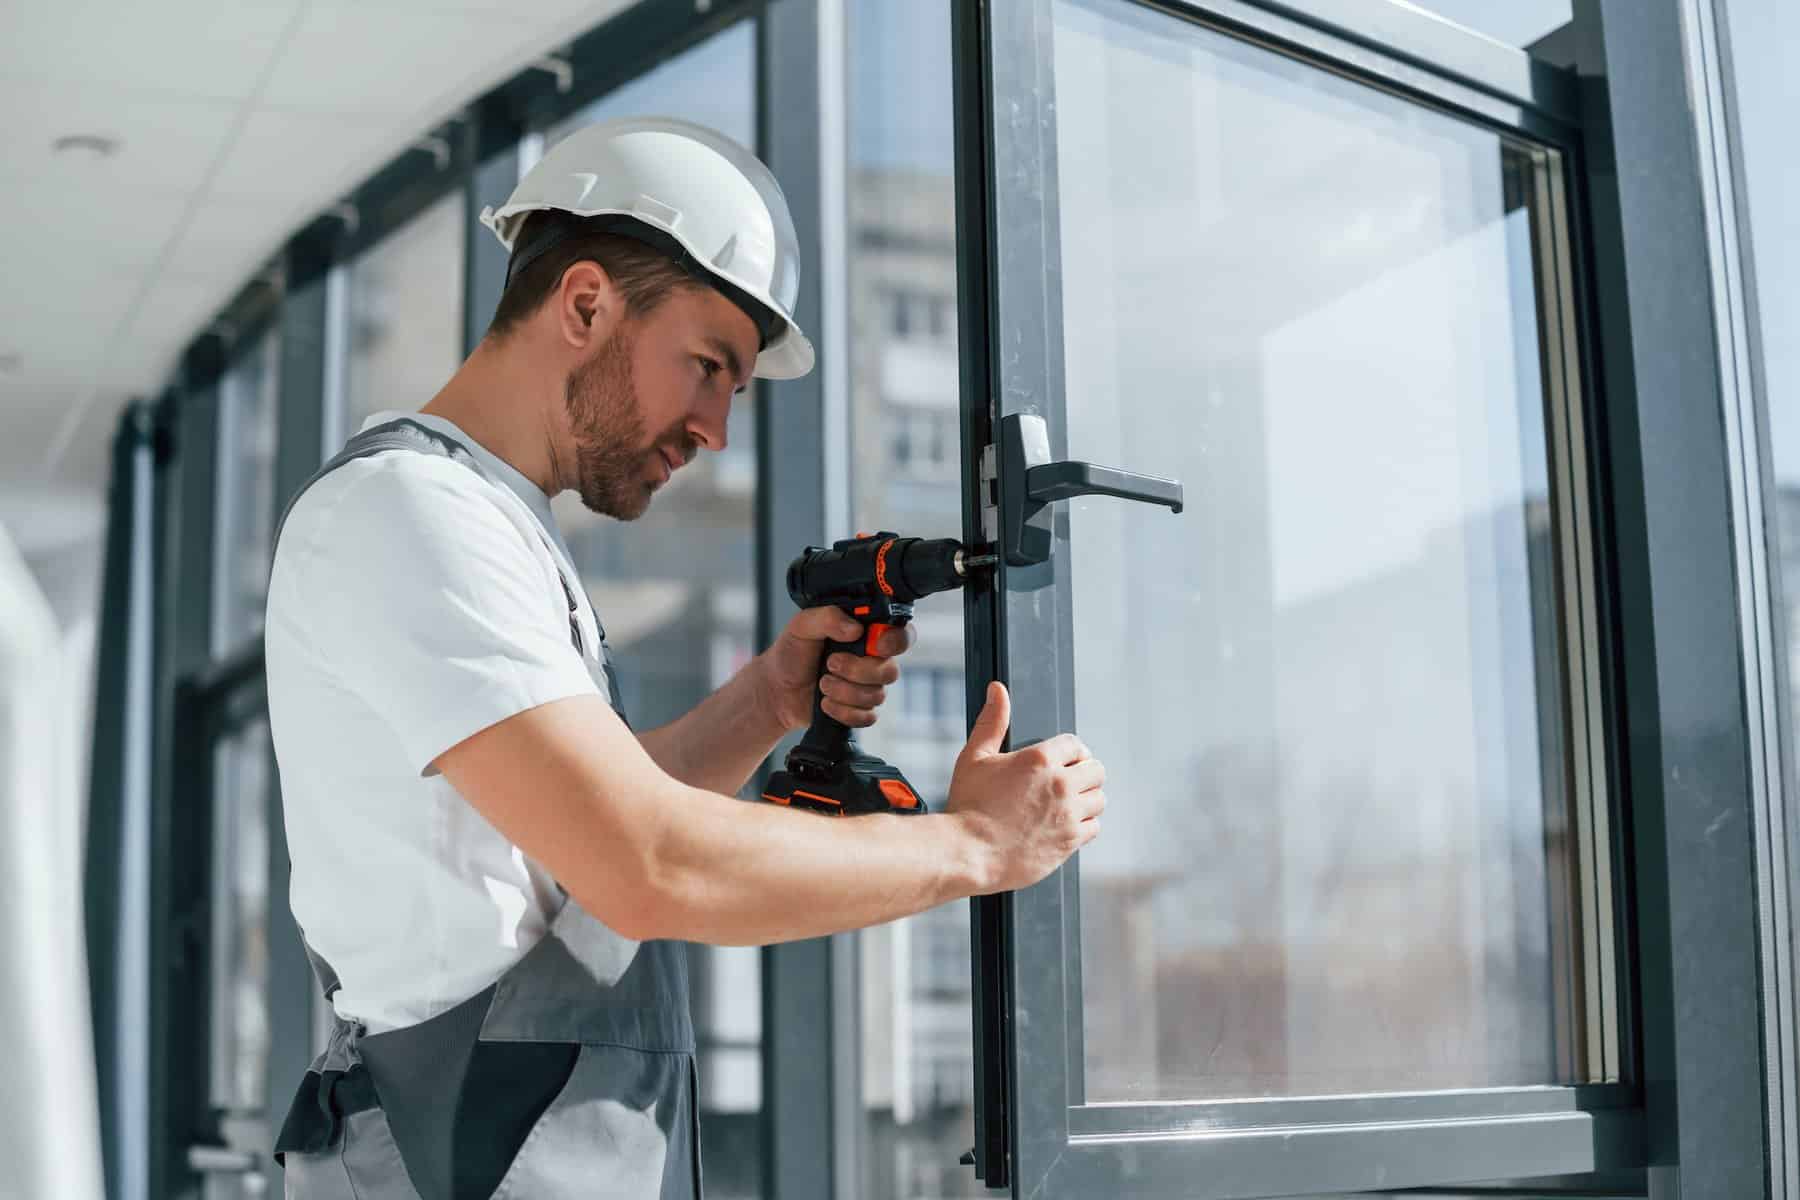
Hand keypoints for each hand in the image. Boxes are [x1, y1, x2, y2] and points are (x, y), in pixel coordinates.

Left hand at [758, 606, 916, 730]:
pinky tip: (826, 703)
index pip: (900, 636)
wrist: (776, 689)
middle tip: (830, 664)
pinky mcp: (860, 711)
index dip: (895, 642)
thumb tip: (854, 628)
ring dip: (844, 692)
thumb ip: (828, 617)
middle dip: (857, 671)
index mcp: (865, 635)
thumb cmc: (790, 654)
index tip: (876, 645)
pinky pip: (867, 717)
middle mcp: (871, 661)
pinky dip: (844, 712)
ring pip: (877, 696)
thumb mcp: (802, 625)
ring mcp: (867, 687)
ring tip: (822, 683)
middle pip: (890, 671)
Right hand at [945, 681, 1105, 892]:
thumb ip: (992, 722)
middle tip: (1066, 781)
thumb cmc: (968, 806)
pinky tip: (1065, 825)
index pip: (1076, 745)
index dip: (1070, 752)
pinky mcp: (1070, 842)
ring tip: (1067, 803)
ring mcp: (1068, 815)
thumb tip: (998, 690)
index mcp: (1039, 759)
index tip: (1064, 761)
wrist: (968, 853)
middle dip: (1083, 773)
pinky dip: (1084, 826)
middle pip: (1096, 770)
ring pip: (1099, 799)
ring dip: (1086, 799)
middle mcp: (1060, 785)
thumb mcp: (975, 757)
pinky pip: (1094, 828)